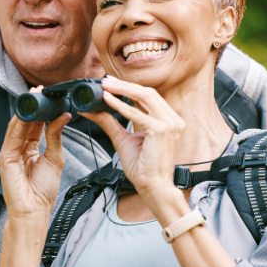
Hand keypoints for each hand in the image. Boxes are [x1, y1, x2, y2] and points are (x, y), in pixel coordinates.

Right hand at [0, 106, 70, 221]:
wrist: (34, 212)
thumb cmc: (43, 192)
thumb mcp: (55, 158)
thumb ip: (56, 136)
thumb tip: (63, 116)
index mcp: (30, 149)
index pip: (34, 125)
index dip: (41, 110)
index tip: (48, 96)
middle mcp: (18, 149)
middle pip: (24, 122)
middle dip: (32, 106)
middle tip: (40, 91)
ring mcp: (9, 153)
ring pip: (16, 127)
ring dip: (25, 111)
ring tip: (35, 98)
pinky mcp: (5, 158)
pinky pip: (12, 138)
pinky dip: (19, 124)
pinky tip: (28, 114)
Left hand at [80, 76, 185, 211]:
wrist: (153, 186)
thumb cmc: (143, 167)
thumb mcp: (123, 139)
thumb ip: (110, 122)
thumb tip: (92, 110)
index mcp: (169, 120)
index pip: (149, 97)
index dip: (129, 87)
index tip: (112, 82)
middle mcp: (173, 119)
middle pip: (147, 93)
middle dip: (124, 85)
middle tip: (105, 80)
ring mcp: (170, 124)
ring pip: (144, 97)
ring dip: (123, 90)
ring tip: (106, 86)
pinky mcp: (161, 130)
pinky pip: (137, 114)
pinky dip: (120, 105)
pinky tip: (108, 100)